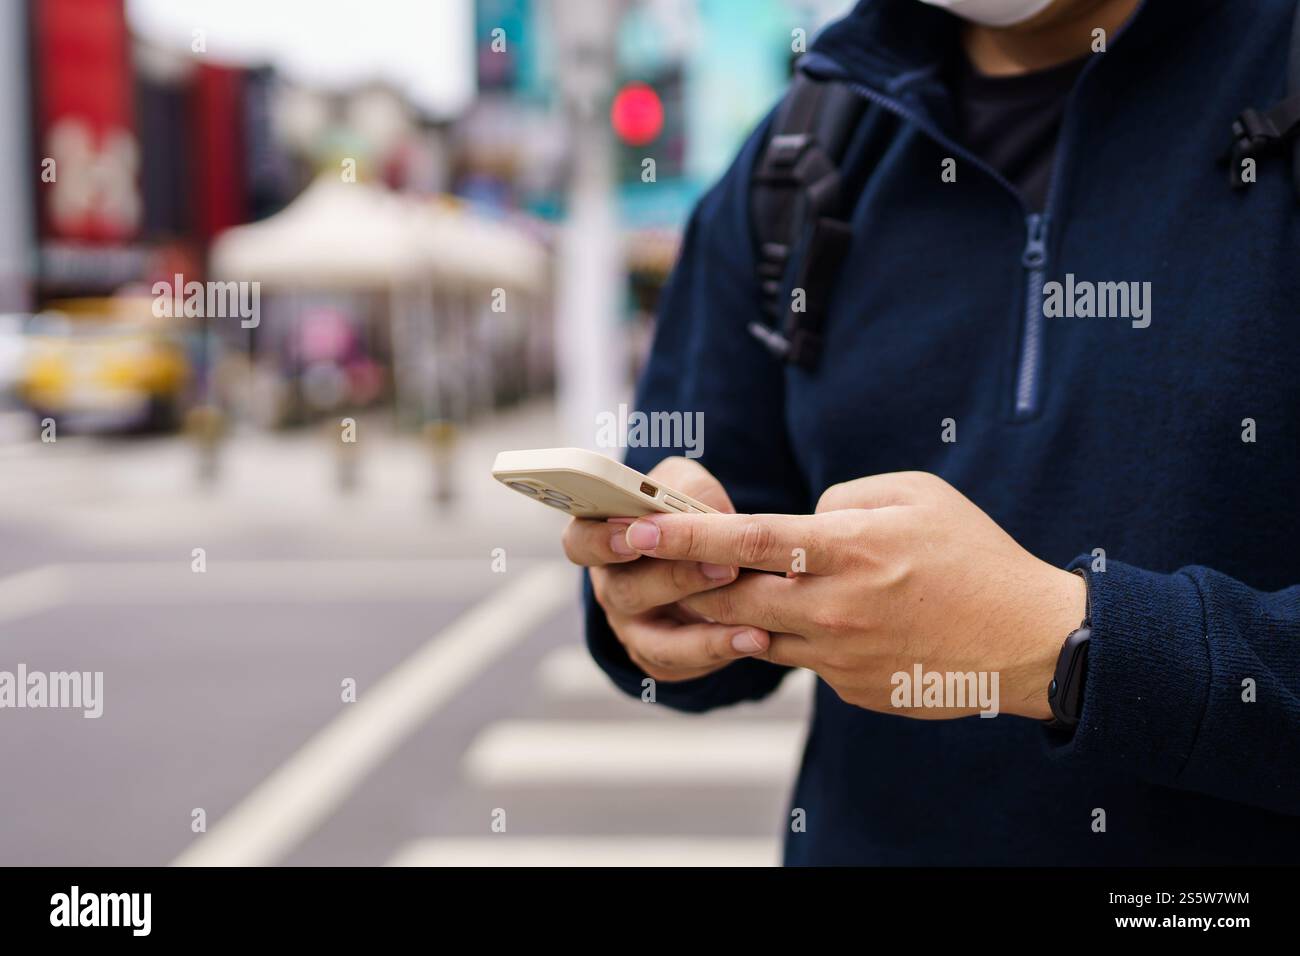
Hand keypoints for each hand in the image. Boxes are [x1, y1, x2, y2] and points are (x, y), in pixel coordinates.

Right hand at [561, 457, 769, 681]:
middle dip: (675, 579)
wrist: (710, 554)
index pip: (580, 543)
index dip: (601, 541)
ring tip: (751, 627)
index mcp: (602, 540)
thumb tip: (706, 515)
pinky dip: (721, 654)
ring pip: (657, 643)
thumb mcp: (685, 486)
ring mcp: (633, 629)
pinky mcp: (662, 659)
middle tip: (723, 567)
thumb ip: (689, 492)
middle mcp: (612, 589)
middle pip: (626, 592)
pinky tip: (757, 640)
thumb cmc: (685, 511)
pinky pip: (686, 666)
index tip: (634, 535)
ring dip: (704, 636)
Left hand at [619, 472, 1085, 718]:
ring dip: (728, 615)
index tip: (634, 528)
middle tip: (648, 565)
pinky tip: (814, 620)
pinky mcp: (849, 688)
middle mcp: (833, 607)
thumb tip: (801, 519)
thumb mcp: (915, 494)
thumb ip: (845, 497)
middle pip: (730, 599)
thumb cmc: (974, 556)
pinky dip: (788, 637)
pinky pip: (798, 660)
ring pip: (754, 635)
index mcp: (848, 549)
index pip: (744, 540)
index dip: (682, 535)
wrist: (1029, 641)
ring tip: (718, 590)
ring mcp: (839, 655)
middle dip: (683, 583)